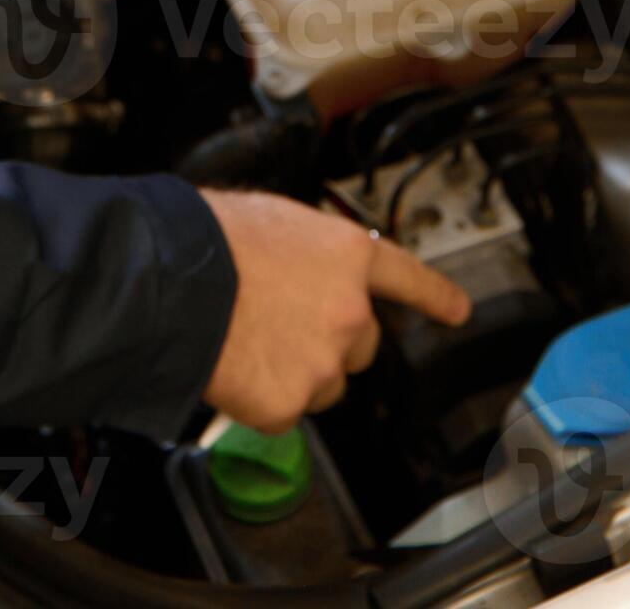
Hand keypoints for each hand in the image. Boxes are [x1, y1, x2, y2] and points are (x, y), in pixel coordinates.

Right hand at [197, 189, 472, 432]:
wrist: (172, 281)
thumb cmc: (209, 238)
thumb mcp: (272, 218)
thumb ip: (305, 250)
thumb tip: (299, 268)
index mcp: (347, 256)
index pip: (408, 278)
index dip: (436, 296)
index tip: (457, 310)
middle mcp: (350, 312)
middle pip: (363, 345)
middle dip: (332, 342)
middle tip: (284, 327)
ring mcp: (323, 362)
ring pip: (325, 383)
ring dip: (298, 373)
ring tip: (250, 344)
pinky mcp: (288, 404)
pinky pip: (282, 411)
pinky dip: (259, 398)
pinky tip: (233, 367)